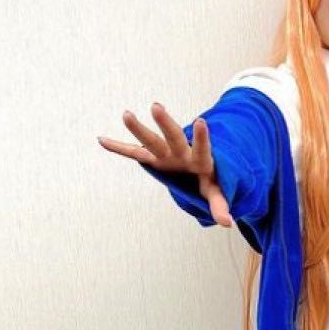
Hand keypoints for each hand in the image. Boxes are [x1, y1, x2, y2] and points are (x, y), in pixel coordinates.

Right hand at [98, 103, 233, 226]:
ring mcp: (166, 154)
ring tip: (126, 114)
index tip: (200, 121)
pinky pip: (134, 152)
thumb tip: (227, 224)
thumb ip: (219, 204)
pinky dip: (119, 148)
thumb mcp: (216, 190)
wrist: (201, 168)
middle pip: (173, 137)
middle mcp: (181, 152)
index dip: (202, 137)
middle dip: (165, 123)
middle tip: (156, 106)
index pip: (202, 148)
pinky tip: (102, 140)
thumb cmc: (210, 179)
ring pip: (152, 141)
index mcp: (200, 159)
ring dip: (138, 129)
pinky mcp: (154, 158)